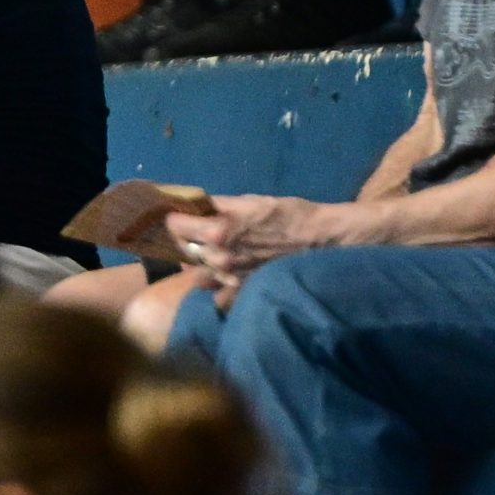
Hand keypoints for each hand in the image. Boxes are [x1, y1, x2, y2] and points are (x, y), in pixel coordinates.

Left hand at [166, 194, 333, 283]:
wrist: (320, 240)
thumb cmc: (286, 214)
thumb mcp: (248, 201)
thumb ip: (217, 205)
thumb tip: (193, 203)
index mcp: (217, 232)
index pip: (175, 226)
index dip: (175, 217)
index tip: (178, 214)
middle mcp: (219, 259)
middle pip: (184, 249)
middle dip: (186, 238)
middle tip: (195, 230)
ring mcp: (230, 279)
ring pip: (199, 271)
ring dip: (201, 260)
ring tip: (212, 251)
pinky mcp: (243, 291)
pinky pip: (218, 293)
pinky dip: (217, 284)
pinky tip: (224, 274)